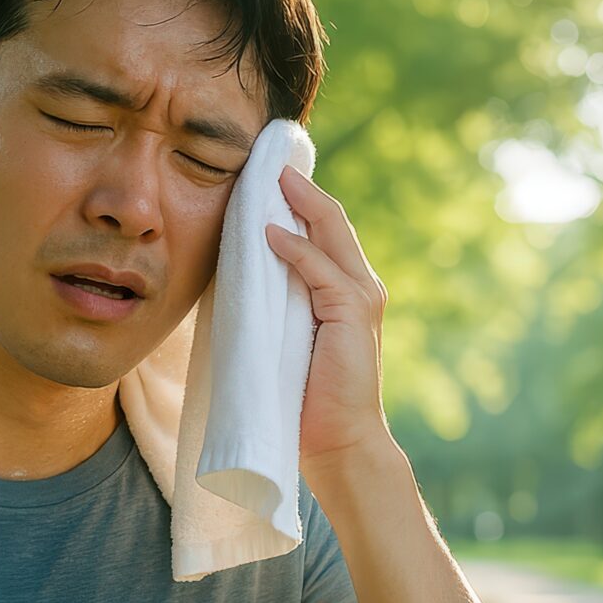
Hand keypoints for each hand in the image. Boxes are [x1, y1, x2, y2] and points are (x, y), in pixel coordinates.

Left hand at [265, 163, 393, 475]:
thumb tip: (241, 274)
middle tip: (266, 159)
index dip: (300, 200)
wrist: (341, 443)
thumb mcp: (288, 338)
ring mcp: (361, 299)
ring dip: (299, 203)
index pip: (326, 231)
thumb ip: (280, 303)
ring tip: (269, 178)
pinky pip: (322, 269)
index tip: (266, 176)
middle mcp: (361, 286)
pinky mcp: (353, 314)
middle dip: (300, 187)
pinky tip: (269, 232)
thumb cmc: (309, 399)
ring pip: (331, 233)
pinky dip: (297, 248)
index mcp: (347, 291)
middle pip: (332, 220)